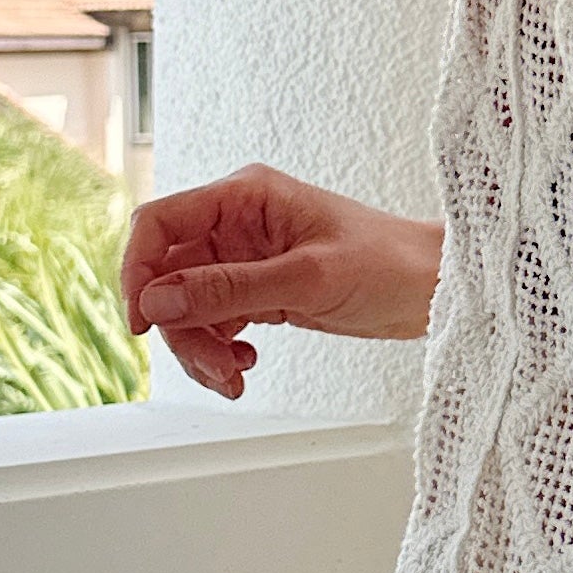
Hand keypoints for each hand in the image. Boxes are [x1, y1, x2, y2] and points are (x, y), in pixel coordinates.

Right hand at [122, 165, 443, 398]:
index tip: (143, 321)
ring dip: (201, 348)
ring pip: (189, 307)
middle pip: (169, 275)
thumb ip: (230, 289)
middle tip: (214, 367)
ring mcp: (246, 259)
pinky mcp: (260, 291)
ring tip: (234, 376)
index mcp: (245, 196)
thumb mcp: (306, 279)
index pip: (160, 224)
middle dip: (181, 326)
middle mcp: (237, 223)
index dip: (138, 270)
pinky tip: (245, 365)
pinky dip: (220, 351)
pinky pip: (215, 323)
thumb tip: (158, 300)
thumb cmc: (388, 262)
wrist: (434, 288)